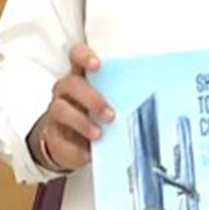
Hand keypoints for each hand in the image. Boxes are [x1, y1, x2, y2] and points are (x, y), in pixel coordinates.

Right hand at [27, 43, 112, 172]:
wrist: (72, 145)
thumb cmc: (96, 117)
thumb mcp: (109, 103)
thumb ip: (122, 97)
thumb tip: (155, 99)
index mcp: (81, 77)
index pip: (76, 56)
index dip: (84, 56)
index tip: (97, 65)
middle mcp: (65, 91)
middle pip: (71, 84)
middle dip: (91, 98)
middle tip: (110, 114)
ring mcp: (56, 112)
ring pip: (60, 108)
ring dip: (81, 122)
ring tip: (99, 134)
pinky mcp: (53, 136)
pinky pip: (59, 139)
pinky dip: (75, 147)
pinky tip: (87, 153)